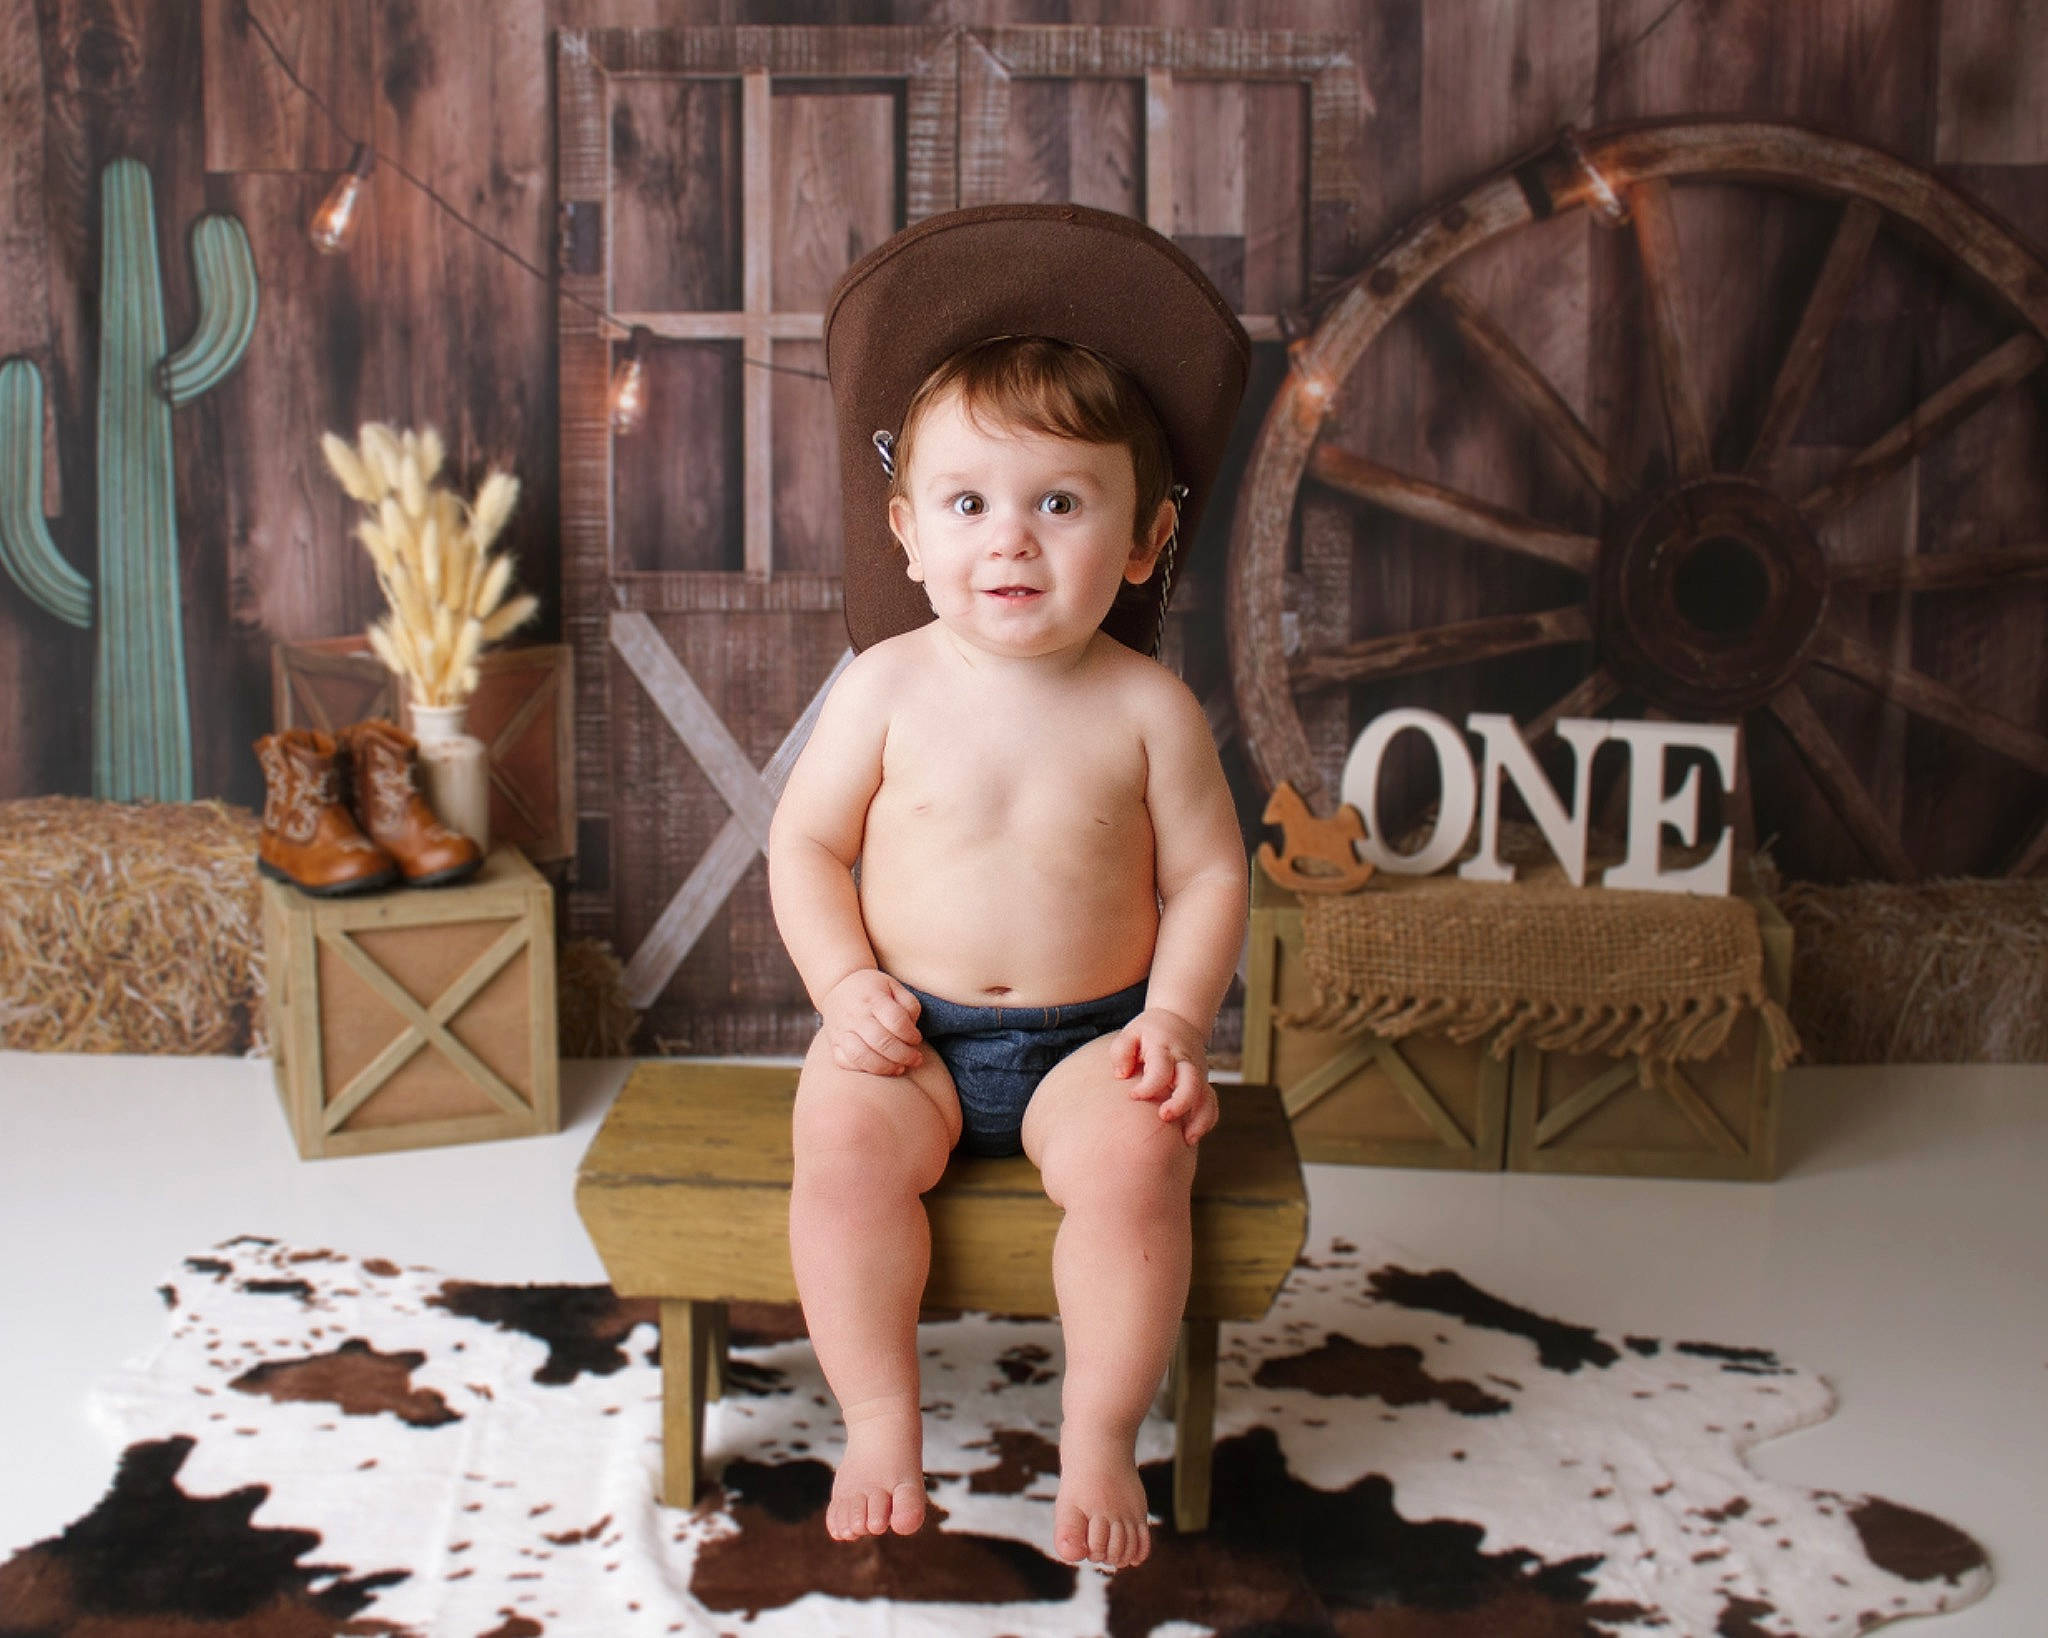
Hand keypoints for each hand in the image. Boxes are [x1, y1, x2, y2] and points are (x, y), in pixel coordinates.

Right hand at [820, 969, 923, 1076]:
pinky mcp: (833, 1044)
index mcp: (873, 998)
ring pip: (862, 1056)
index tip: (917, 1039)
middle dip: (903, 1055)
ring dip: (885, 1067)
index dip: (911, 1034)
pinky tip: (878, 1069)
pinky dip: (862, 1070)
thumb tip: (912, 1030)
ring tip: (899, 1069)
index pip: (896, 1020)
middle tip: (915, 1059)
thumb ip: (909, 1005)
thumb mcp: (894, 986)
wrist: (837, 986)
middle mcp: (856, 1016)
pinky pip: (845, 1063)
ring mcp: (842, 1031)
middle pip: (881, 1042)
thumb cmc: (872, 989)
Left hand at [1111, 1007, 1218, 1144]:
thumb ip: (1121, 1052)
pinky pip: (1211, 1104)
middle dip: (1181, 1102)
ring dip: (1200, 1119)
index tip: (1134, 1097)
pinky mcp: (1203, 1084)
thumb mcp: (1130, 1033)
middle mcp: (1184, 1062)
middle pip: (1191, 1082)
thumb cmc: (1148, 1033)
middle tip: (1165, 1117)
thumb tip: (1121, 1074)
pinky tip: (1191, 1137)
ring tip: (1187, 1140)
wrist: (1179, 1021)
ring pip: (1206, 1096)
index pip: (1161, 1069)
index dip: (1149, 1086)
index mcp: (1164, 1049)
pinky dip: (1206, 1121)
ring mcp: (1198, 1074)